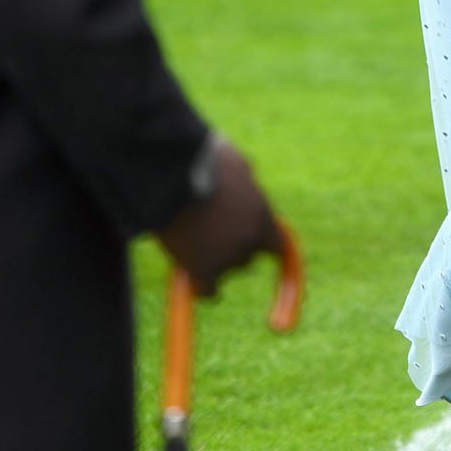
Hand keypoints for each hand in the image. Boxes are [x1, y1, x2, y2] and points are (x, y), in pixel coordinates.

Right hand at [156, 139, 281, 296]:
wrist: (173, 174)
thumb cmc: (202, 161)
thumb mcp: (236, 164)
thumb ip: (246, 182)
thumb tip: (248, 185)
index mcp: (263, 216)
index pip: (278, 244)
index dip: (266, 246)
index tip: (263, 253)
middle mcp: (251, 241)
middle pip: (248, 257)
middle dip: (232, 247)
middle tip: (210, 234)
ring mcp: (228, 258)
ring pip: (224, 269)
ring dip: (212, 260)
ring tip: (191, 237)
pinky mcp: (203, 272)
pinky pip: (207, 290)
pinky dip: (199, 285)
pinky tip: (189, 278)